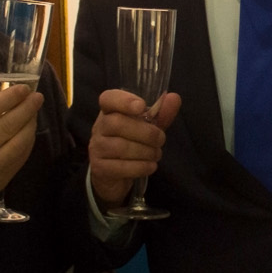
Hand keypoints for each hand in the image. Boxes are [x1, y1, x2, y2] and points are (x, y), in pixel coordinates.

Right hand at [0, 85, 43, 209]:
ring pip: (19, 143)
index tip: (24, 88)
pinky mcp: (0, 181)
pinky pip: (20, 158)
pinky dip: (27, 142)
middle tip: (37, 97)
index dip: (9, 97)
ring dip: (30, 125)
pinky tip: (29, 132)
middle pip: (7, 126)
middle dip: (26, 109)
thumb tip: (1, 90)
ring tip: (34, 112)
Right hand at [87, 89, 181, 208]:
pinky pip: (120, 167)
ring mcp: (97, 148)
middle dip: (146, 132)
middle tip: (161, 139)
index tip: (142, 106)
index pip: (108, 99)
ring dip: (146, 151)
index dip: (124, 100)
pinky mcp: (99, 168)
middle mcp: (99, 127)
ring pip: (120, 147)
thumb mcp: (148, 127)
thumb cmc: (133, 143)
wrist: (115, 174)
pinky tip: (151, 166)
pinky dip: (141, 167)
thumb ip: (161, 114)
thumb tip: (174, 98)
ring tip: (157, 154)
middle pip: (117, 123)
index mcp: (110, 111)